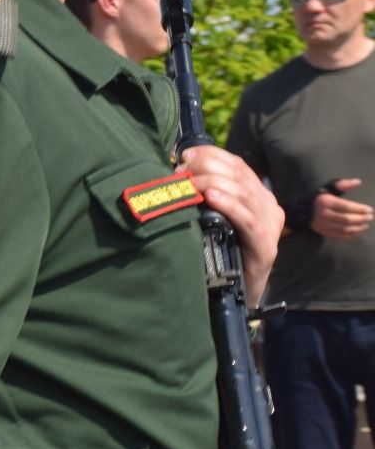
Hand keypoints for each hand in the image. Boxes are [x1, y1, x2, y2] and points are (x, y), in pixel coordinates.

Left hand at [180, 147, 284, 305]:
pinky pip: (247, 220)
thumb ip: (204, 194)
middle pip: (238, 175)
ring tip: (188, 182)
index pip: (236, 164)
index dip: (211, 155)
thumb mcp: (212, 217)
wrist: (235, 292)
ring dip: (211, 182)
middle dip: (206, 168)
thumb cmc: (219, 251)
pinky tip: (209, 197)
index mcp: (257, 195)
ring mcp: (270, 225)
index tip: (185, 155)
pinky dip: (228, 205)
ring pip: (242, 193)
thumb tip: (177, 170)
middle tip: (180, 172)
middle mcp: (267, 206)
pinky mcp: (266, 246)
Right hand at [309, 178, 372, 238]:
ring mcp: (322, 224)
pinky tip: (358, 231)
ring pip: (343, 229)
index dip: (359, 209)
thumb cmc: (319, 197)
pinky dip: (350, 235)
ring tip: (366, 224)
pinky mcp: (322, 231)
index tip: (370, 210)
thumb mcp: (328, 187)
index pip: (346, 207)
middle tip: (370, 217)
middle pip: (346, 219)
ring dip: (357, 228)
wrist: (301, 209)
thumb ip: (343, 184)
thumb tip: (358, 182)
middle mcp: (323, 214)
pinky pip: (338, 235)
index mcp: (326, 202)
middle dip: (360, 218)